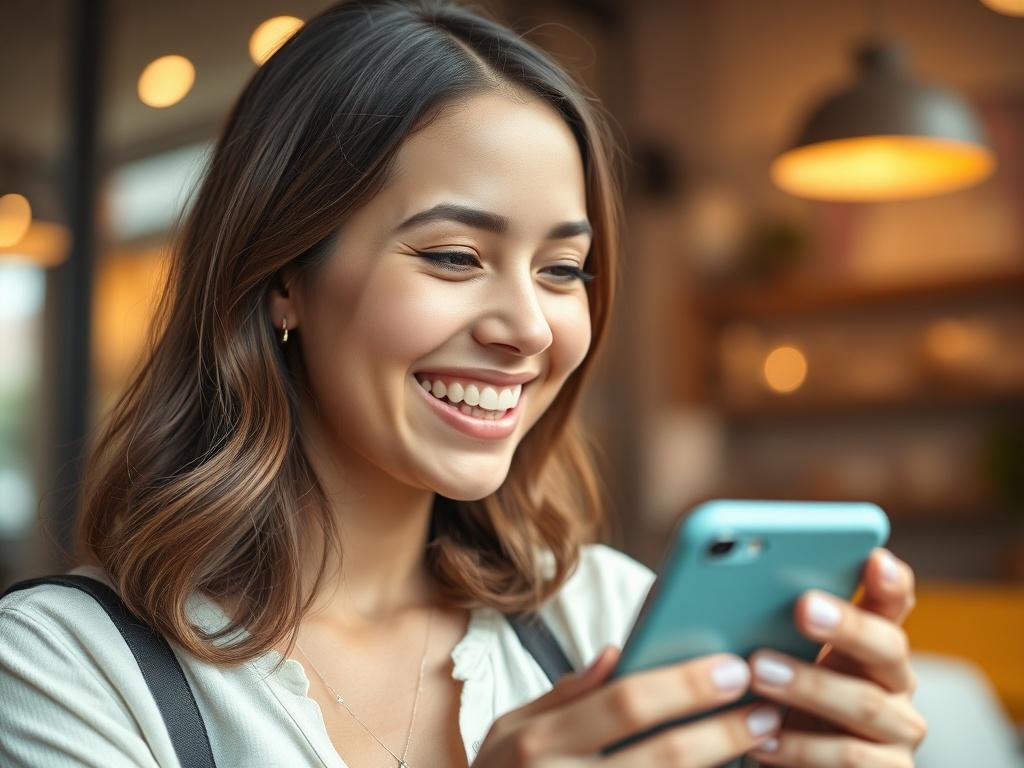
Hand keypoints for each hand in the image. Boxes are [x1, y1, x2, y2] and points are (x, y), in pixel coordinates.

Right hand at [472, 646, 776, 766]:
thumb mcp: (511, 731)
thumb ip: (564, 695)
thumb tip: (617, 652)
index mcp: (537, 741)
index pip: (624, 703)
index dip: (684, 685)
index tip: (731, 668)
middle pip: (660, 757)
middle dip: (720, 731)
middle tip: (765, 710)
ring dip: (718, 767)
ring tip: (758, 746)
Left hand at [747, 548, 927, 766]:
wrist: (781, 767)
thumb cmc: (773, 702)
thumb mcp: (772, 657)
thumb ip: (769, 625)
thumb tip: (725, 589)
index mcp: (872, 642)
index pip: (894, 601)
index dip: (890, 580)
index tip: (874, 556)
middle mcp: (896, 682)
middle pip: (888, 646)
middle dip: (847, 625)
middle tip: (803, 606)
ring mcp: (898, 733)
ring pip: (866, 704)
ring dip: (810, 685)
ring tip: (758, 670)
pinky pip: (850, 759)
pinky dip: (801, 748)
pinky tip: (761, 738)